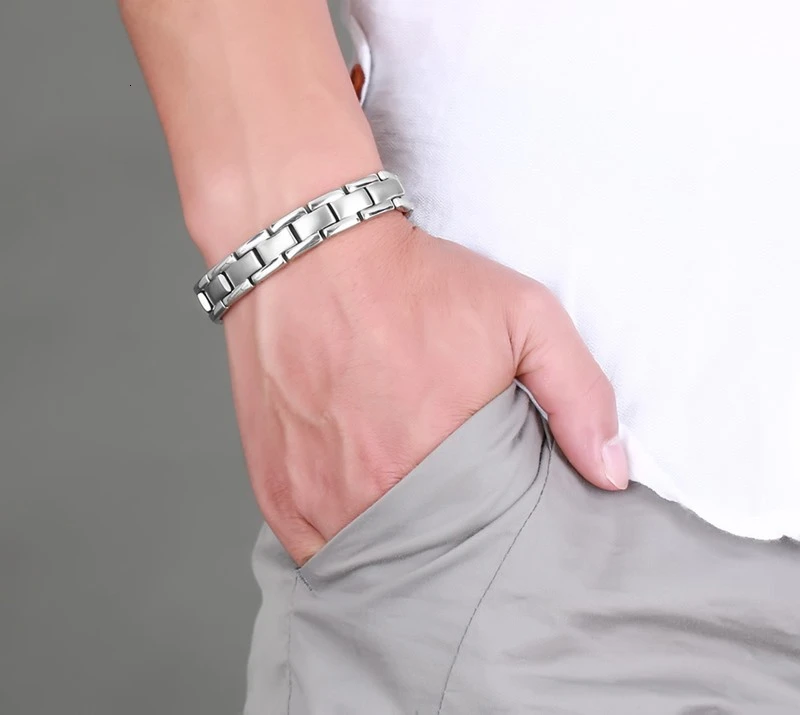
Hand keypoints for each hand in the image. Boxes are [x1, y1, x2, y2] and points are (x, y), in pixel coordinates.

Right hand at [222, 212, 627, 564]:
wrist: (309, 255)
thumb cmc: (415, 283)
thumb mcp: (524, 315)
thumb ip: (578, 394)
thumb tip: (612, 474)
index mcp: (437, 462)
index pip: (483, 546)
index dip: (493, 541)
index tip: (495, 529)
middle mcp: (368, 494)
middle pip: (423, 562)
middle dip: (444, 553)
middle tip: (454, 526)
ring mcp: (315, 499)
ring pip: (367, 563)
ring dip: (392, 552)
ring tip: (409, 520)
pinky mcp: (276, 493)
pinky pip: (315, 550)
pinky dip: (342, 541)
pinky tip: (360, 513)